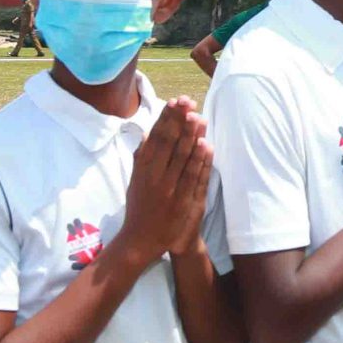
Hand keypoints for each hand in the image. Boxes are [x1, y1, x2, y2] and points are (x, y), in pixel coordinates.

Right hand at [116, 99, 211, 268]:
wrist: (141, 241)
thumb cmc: (140, 207)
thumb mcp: (135, 180)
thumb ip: (141, 157)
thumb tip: (145, 132)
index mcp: (143, 169)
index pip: (156, 137)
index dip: (166, 118)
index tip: (175, 102)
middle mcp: (156, 177)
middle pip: (170, 143)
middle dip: (180, 121)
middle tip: (189, 101)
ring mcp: (171, 189)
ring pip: (183, 158)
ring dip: (192, 136)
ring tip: (199, 117)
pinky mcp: (184, 202)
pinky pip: (195, 178)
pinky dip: (201, 161)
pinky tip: (207, 145)